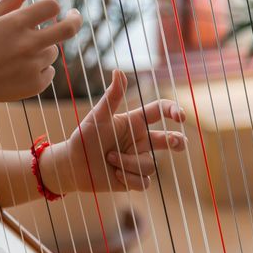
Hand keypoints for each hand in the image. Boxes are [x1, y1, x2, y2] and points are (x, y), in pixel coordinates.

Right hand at [0, 0, 82, 103]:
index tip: (54, 11)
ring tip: (20, 56)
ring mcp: (33, 65)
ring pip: (53, 52)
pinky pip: (50, 71)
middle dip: (75, 20)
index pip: (51, 6)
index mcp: (16, 24)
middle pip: (68, 29)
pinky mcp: (36, 84)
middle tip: (74, 17)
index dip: (53, 7)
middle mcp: (27, 44)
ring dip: (43, 50)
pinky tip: (20, 71)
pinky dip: (40, 70)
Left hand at [42, 70, 186, 193]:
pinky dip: (128, 178)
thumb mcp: (98, 116)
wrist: (73, 164)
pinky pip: (144, 181)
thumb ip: (112, 96)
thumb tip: (118, 70)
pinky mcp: (134, 179)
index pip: (160, 111)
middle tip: (178, 143)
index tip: (180, 116)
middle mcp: (140, 140)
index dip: (173, 110)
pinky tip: (114, 174)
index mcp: (135, 122)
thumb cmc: (84, 137)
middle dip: (178, 142)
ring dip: (128, 162)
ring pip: (149, 164)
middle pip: (170, 140)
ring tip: (109, 158)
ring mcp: (139, 160)